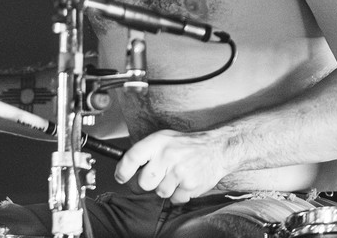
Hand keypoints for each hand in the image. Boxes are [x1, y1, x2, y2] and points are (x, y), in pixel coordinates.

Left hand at [114, 129, 232, 202]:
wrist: (216, 149)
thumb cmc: (186, 145)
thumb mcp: (164, 138)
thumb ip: (145, 150)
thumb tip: (124, 167)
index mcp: (157, 142)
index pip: (132, 158)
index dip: (122, 170)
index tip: (120, 177)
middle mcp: (167, 156)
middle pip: (144, 182)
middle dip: (148, 183)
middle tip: (158, 176)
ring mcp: (179, 171)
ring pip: (160, 193)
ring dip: (166, 188)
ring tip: (176, 175)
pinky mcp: (190, 184)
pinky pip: (175, 199)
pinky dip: (179, 194)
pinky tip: (185, 181)